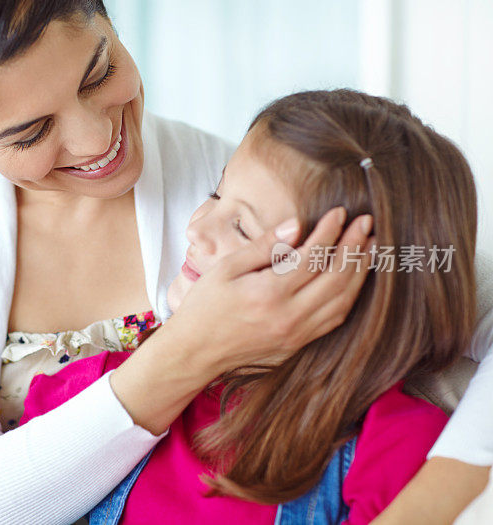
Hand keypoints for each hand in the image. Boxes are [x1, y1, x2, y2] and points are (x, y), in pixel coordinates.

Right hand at [164, 207, 373, 379]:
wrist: (195, 352)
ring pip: (343, 301)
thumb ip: (263, 246)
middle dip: (355, 246)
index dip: (331, 231)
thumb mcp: (225, 268)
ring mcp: (296, 334)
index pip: (313, 256)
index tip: (341, 212)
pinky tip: (353, 279)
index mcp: (269, 293)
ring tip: (369, 247)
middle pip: (336, 277)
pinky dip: (349, 297)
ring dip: (360, 272)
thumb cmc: (205, 306)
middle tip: (366, 223)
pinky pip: (333, 320)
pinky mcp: (297, 346)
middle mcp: (289, 316)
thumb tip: (296, 225)